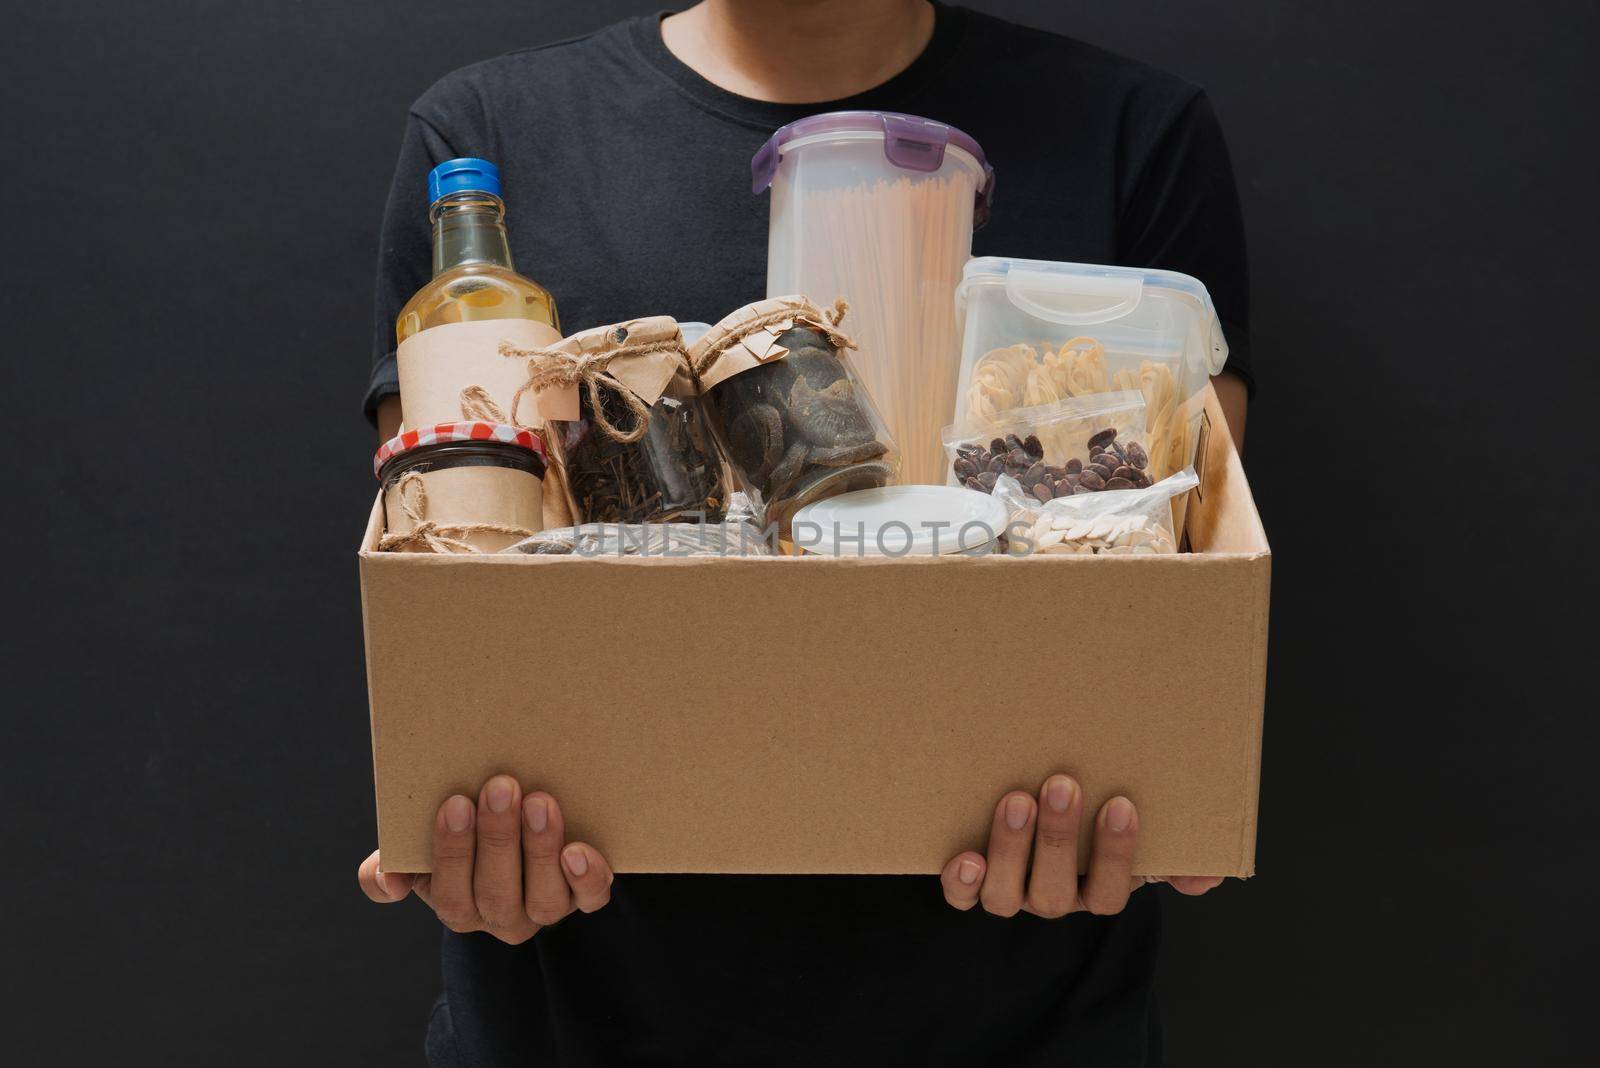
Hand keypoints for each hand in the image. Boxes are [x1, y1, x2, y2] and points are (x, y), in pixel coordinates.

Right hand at [357, 776, 613, 943]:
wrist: (520, 824)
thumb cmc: (462, 833)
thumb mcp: (417, 850)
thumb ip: (389, 865)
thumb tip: (387, 882)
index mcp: (457, 905)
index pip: (450, 891)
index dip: (452, 850)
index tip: (455, 802)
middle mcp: (501, 916)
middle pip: (497, 894)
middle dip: (497, 839)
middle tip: (500, 787)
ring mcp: (544, 908)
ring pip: (544, 898)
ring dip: (540, 849)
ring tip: (540, 802)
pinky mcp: (584, 895)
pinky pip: (590, 897)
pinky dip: (586, 877)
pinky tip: (578, 850)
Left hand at [940, 774, 1222, 916]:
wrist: (1040, 808)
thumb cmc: (1096, 820)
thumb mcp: (1141, 835)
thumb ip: (1178, 857)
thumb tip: (1207, 877)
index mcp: (1096, 890)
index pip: (1110, 891)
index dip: (1115, 854)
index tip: (1120, 803)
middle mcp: (1052, 898)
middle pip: (1054, 893)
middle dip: (1058, 839)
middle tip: (1061, 785)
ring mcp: (1010, 893)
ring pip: (1006, 895)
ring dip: (1011, 849)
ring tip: (1016, 799)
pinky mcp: (972, 884)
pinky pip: (963, 897)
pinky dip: (962, 882)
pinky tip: (966, 856)